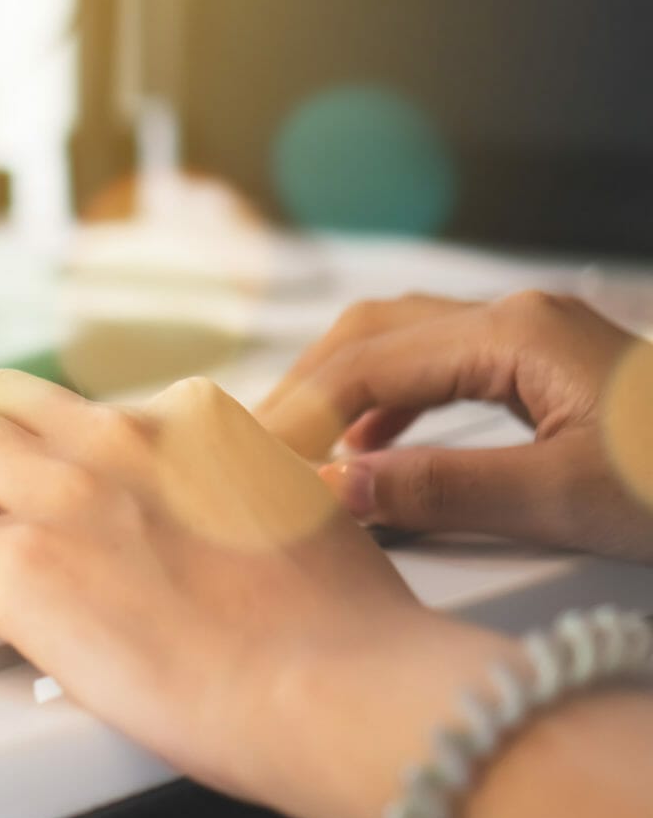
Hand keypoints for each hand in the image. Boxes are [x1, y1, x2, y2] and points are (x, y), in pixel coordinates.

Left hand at [0, 372, 503, 817]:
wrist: (343, 691)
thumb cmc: (342, 633)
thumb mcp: (304, 511)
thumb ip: (243, 491)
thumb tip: (220, 516)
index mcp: (193, 420)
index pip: (86, 411)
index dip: (55, 457)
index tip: (48, 492)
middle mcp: (122, 437)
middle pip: (1, 400)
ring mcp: (66, 493)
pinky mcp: (20, 564)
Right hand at [258, 290, 652, 562]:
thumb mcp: (565, 502)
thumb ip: (442, 488)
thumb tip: (336, 487)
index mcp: (515, 331)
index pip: (369, 365)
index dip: (301, 418)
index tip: (253, 467)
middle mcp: (516, 316)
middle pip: (371, 331)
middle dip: (305, 390)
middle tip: (254, 451)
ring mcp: (531, 334)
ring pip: (400, 341)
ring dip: (341, 392)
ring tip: (295, 451)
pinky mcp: (543, 364)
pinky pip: (436, 364)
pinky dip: (387, 403)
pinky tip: (370, 451)